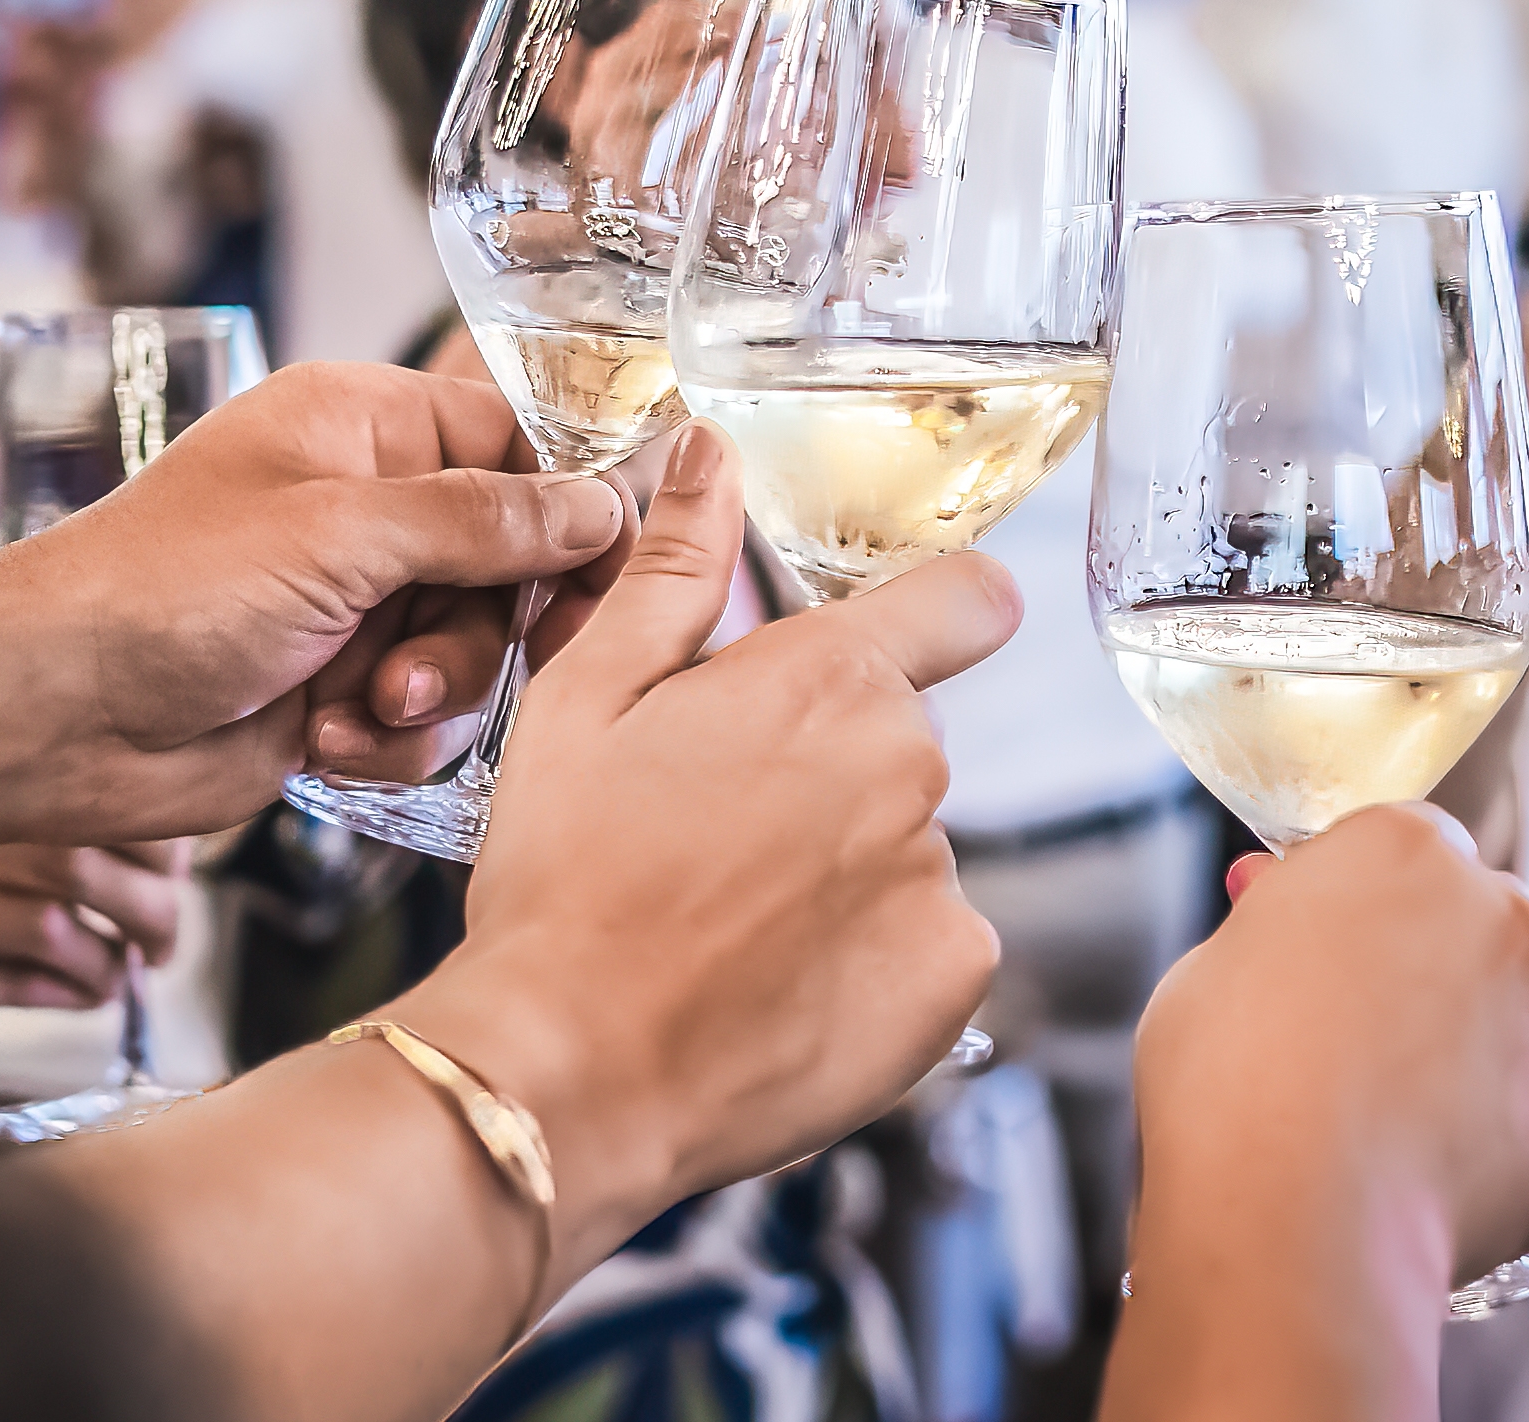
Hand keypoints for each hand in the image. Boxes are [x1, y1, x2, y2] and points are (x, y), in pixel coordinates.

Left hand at [0, 362, 628, 883]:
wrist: (47, 717)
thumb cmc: (161, 592)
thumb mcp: (338, 536)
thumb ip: (482, 521)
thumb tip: (599, 508)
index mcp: (363, 427)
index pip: (519, 448)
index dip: (565, 514)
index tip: (595, 578)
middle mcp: (367, 509)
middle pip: (513, 563)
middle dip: (482, 629)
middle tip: (427, 666)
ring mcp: (355, 603)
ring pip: (479, 650)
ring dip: (434, 694)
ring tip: (361, 708)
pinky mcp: (340, 689)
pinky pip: (430, 718)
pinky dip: (391, 740)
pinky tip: (326, 742)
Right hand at [0, 849, 185, 1092]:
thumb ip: (8, 863)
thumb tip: (127, 871)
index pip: (67, 790)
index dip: (141, 835)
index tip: (171, 872)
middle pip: (69, 851)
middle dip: (142, 903)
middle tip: (162, 941)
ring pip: (44, 915)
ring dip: (102, 956)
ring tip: (118, 976)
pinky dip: (57, 991)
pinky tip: (77, 999)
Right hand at [35, 420, 1014, 1421]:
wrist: (568, 1074)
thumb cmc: (564, 885)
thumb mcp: (587, 699)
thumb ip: (672, 571)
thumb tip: (710, 454)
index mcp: (830, 680)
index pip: (964, 600)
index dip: (944, 613)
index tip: (926, 635)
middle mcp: (909, 768)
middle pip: (903, 742)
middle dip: (834, 770)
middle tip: (720, 833)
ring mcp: (937, 879)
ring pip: (907, 850)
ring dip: (848, 875)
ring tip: (733, 927)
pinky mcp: (951, 981)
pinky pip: (932, 948)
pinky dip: (876, 966)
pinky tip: (781, 987)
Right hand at [1142, 806, 1528, 1287]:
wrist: (1290, 1225)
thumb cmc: (1228, 1084)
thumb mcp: (1213, 966)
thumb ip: (1273, 925)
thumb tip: (1282, 907)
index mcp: (1406, 851)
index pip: (1405, 846)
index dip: (1360, 900)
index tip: (1322, 944)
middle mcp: (1501, 915)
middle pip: (1474, 927)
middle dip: (1427, 971)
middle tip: (1349, 1044)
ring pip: (1512, 1027)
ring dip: (1465, 1060)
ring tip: (1379, 1132)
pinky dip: (1490, 1148)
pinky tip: (1421, 1182)